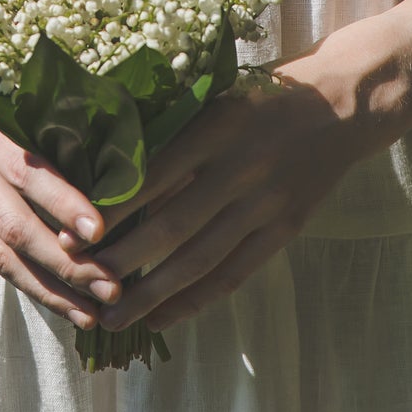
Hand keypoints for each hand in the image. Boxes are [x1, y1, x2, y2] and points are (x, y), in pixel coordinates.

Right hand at [0, 11, 125, 331]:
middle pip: (13, 224)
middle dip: (65, 263)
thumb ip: (34, 93)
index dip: (61, 202)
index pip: (22, 169)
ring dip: (46, 287)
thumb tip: (104, 123)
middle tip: (113, 286)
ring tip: (89, 312)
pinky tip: (53, 297)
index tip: (101, 230)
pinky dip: (19, 277)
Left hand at [57, 64, 368, 334]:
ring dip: (153, 293)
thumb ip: (171, 133)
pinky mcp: (285, 229)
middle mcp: (241, 169)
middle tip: (80, 284)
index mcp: (216, 128)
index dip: (111, 211)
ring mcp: (266, 204)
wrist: (340, 103)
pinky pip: (235, 273)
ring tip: (112, 319)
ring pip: (201, 259)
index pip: (153, 177)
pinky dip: (196, 300)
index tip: (71, 234)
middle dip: (123, 261)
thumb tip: (111, 175)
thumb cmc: (262, 93)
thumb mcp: (214, 98)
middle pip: (174, 226)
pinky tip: (162, 317)